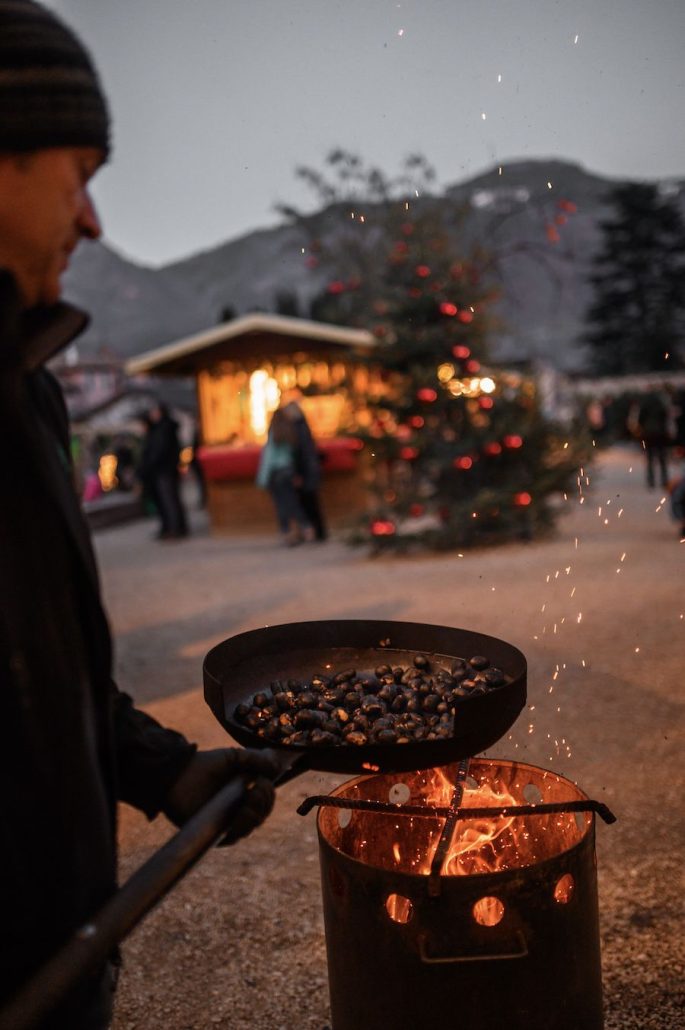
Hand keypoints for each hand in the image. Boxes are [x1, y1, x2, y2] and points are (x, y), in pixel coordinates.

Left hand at [163, 748, 278, 844]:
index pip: (266, 798)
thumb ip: (255, 759)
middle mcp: (238, 809)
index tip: (265, 780)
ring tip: (251, 797)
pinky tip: (242, 813)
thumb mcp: (233, 757)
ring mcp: (228, 822)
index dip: (269, 791)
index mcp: (244, 792)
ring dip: (257, 811)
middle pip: (263, 812)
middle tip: (258, 787)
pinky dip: (243, 825)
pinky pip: (237, 836)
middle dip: (265, 799)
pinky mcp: (216, 834)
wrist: (177, 776)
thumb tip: (277, 765)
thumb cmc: (204, 765)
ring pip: (253, 824)